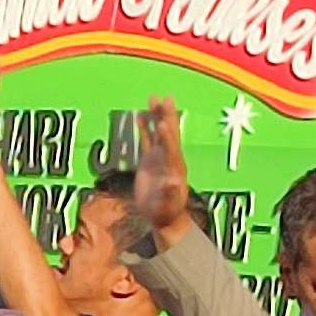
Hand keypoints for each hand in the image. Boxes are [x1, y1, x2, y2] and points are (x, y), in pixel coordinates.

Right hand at [127, 96, 193, 249]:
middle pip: (168, 133)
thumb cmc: (166, 212)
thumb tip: (173, 183)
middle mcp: (169, 158)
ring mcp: (159, 157)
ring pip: (158, 132)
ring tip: (153, 98)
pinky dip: (145, 127)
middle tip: (164, 98)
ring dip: (156, 115)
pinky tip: (140, 115)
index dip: (167, 136)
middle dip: (166, 116)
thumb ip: (170, 193)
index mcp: (175, 166)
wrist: (162, 217)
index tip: (163, 123)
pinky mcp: (149, 160)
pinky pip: (147, 139)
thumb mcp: (168, 205)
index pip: (171, 148)